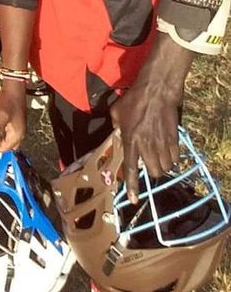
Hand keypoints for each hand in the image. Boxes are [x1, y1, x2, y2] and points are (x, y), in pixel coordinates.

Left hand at [0, 81, 26, 151]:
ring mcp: (17, 128)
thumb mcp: (2, 115)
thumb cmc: (9, 100)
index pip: (4, 148)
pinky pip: (6, 134)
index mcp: (17, 133)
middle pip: (7, 147)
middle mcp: (19, 133)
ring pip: (7, 141)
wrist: (14, 88)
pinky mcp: (13, 123)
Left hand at [110, 83, 179, 203]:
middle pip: (153, 172)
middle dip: (150, 172)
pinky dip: (172, 157)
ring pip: (166, 167)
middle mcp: (147, 145)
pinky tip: (167, 150)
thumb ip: (116, 127)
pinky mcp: (174, 139)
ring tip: (156, 156)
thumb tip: (118, 136)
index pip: (130, 168)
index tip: (134, 200)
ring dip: (161, 165)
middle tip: (146, 162)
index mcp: (130, 140)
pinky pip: (175, 157)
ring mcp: (162, 143)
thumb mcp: (116, 113)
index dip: (132, 186)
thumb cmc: (133, 100)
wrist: (156, 91)